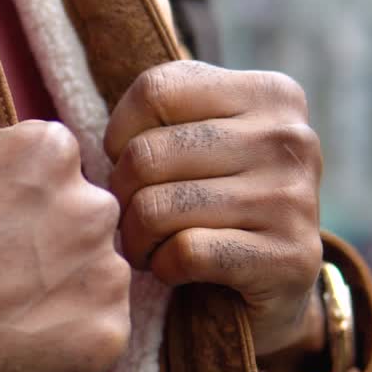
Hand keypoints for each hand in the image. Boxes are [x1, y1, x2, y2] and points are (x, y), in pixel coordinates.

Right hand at [0, 0, 130, 371]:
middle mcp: (89, 206)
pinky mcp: (103, 341)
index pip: (45, 165)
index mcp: (45, 148)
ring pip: (92, 269)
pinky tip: (10, 338)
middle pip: (76, 214)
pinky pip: (99, 328)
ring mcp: (101, 278)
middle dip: (35, 238)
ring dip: (53, 285)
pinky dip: (63, 335)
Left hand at [104, 61, 324, 356]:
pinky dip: (163, 267)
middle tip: (133, 215)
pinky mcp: (287, 256)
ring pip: (156, 208)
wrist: (279, 281)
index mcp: (270, 94)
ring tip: (148, 244)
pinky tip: (175, 267)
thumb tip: (79, 129)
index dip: (119, 134)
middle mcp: (289, 138)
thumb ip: (165, 114)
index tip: (127, 162)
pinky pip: (184, 252)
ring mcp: (292, 198)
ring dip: (136, 238)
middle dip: (121, 194)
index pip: (155, 91)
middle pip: (146, 154)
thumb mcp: (206, 139)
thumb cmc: (221, 200)